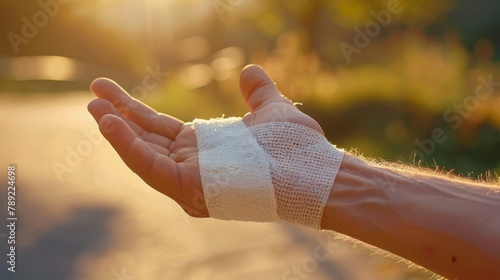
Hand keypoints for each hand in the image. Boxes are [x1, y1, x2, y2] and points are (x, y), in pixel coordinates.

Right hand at [87, 65, 322, 216]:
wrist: (315, 172)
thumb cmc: (297, 148)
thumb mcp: (273, 111)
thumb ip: (258, 93)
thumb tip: (250, 70)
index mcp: (203, 149)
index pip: (158, 129)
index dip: (132, 110)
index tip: (108, 91)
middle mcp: (192, 167)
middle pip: (145, 141)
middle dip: (116, 119)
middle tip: (91, 95)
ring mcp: (190, 180)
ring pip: (143, 156)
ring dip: (116, 133)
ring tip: (94, 107)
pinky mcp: (191, 188)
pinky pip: (151, 168)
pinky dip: (128, 147)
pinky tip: (110, 124)